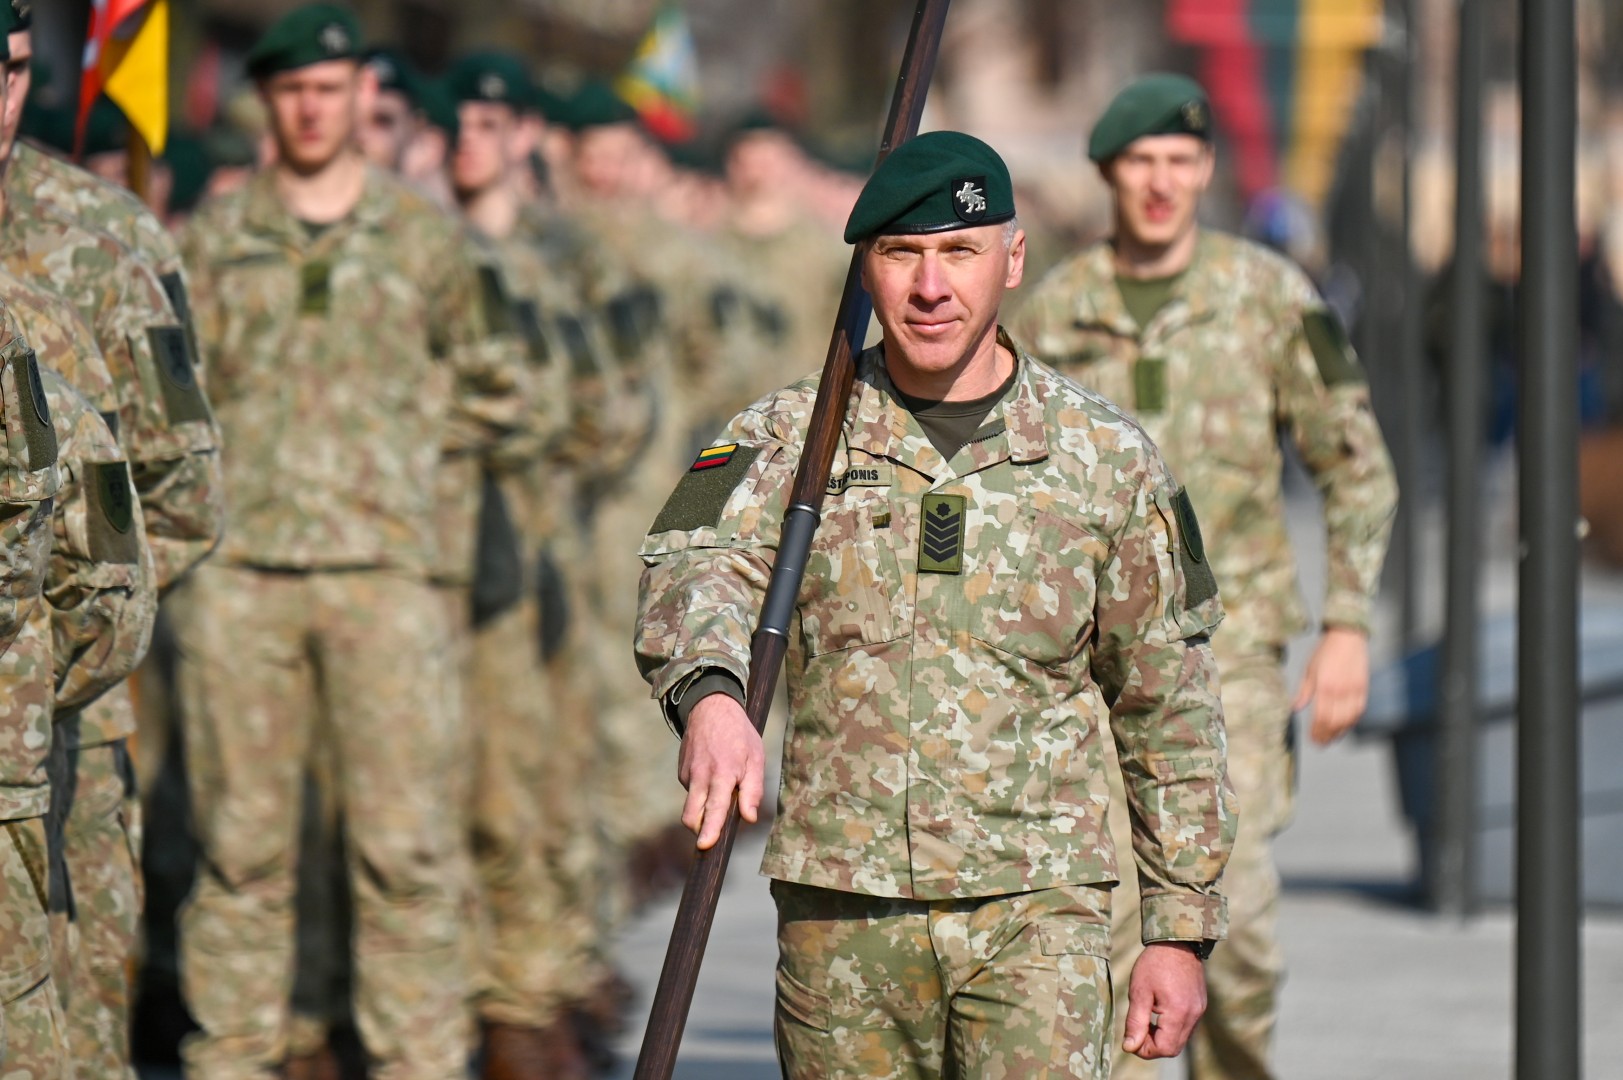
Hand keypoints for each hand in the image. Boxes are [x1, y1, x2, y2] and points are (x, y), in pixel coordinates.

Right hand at [677, 693, 764, 849]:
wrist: (710, 707)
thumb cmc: (739, 734)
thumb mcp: (756, 758)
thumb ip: (753, 790)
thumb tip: (748, 818)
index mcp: (722, 774)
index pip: (713, 809)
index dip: (709, 831)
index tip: (704, 846)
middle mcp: (700, 776)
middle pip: (691, 817)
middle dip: (700, 830)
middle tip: (715, 831)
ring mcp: (687, 774)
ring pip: (692, 805)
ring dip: (704, 807)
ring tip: (723, 783)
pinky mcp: (681, 771)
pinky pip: (691, 791)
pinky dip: (701, 791)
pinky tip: (712, 773)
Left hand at [1121, 942, 1206, 1059]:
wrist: (1177, 942)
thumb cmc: (1154, 964)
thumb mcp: (1139, 992)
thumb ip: (1135, 1022)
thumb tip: (1129, 1047)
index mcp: (1178, 1012)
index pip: (1164, 1049)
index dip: (1145, 1050)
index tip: (1132, 1039)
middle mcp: (1193, 1015)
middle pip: (1173, 1048)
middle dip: (1153, 1046)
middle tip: (1138, 1031)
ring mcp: (1199, 1011)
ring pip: (1181, 1039)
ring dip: (1163, 1038)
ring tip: (1147, 1019)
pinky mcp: (1200, 1005)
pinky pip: (1186, 1027)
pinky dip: (1171, 1028)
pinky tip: (1159, 1013)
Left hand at [1293, 626, 1370, 745]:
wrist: (1347, 637)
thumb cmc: (1325, 652)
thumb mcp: (1309, 670)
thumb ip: (1303, 692)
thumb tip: (1294, 709)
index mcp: (1325, 686)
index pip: (1322, 717)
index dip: (1317, 731)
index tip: (1312, 739)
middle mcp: (1341, 691)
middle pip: (1335, 722)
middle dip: (1327, 736)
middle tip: (1319, 743)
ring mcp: (1354, 691)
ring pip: (1348, 720)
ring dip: (1339, 732)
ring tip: (1330, 739)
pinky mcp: (1363, 689)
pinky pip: (1358, 712)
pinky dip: (1351, 723)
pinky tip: (1343, 727)